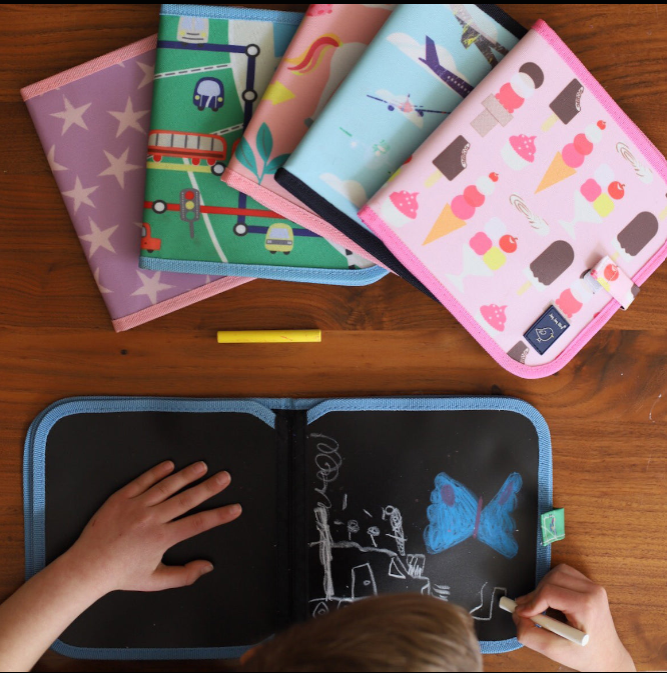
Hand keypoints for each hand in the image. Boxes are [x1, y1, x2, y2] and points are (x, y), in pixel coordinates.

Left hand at [63, 460, 241, 594]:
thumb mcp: (155, 580)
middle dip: (209, 487)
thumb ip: (184, 575)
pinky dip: (156, 472)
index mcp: (162, 538)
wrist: (86, 568)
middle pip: (187, 499)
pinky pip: (142, 481)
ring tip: (202, 466)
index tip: (235, 508)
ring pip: (167, 486)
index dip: (219, 516)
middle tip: (225, 476)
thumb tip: (208, 566)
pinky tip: (170, 465)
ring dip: (186, 475)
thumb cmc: (122, 576)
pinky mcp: (120, 498)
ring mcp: (135, 506)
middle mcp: (151, 519)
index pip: (198, 524)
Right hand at [514, 564, 634, 671]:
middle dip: (536, 594)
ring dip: (544, 588)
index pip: (549, 592)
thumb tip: (517, 614)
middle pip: (552, 578)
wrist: (608, 658)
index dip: (531, 602)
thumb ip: (529, 634)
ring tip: (542, 607)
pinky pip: (564, 575)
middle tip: (527, 610)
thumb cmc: (586, 656)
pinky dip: (553, 585)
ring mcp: (593, 587)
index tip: (522, 614)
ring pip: (557, 572)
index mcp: (587, 606)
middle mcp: (593, 591)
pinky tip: (553, 602)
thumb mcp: (553, 651)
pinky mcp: (590, 586)